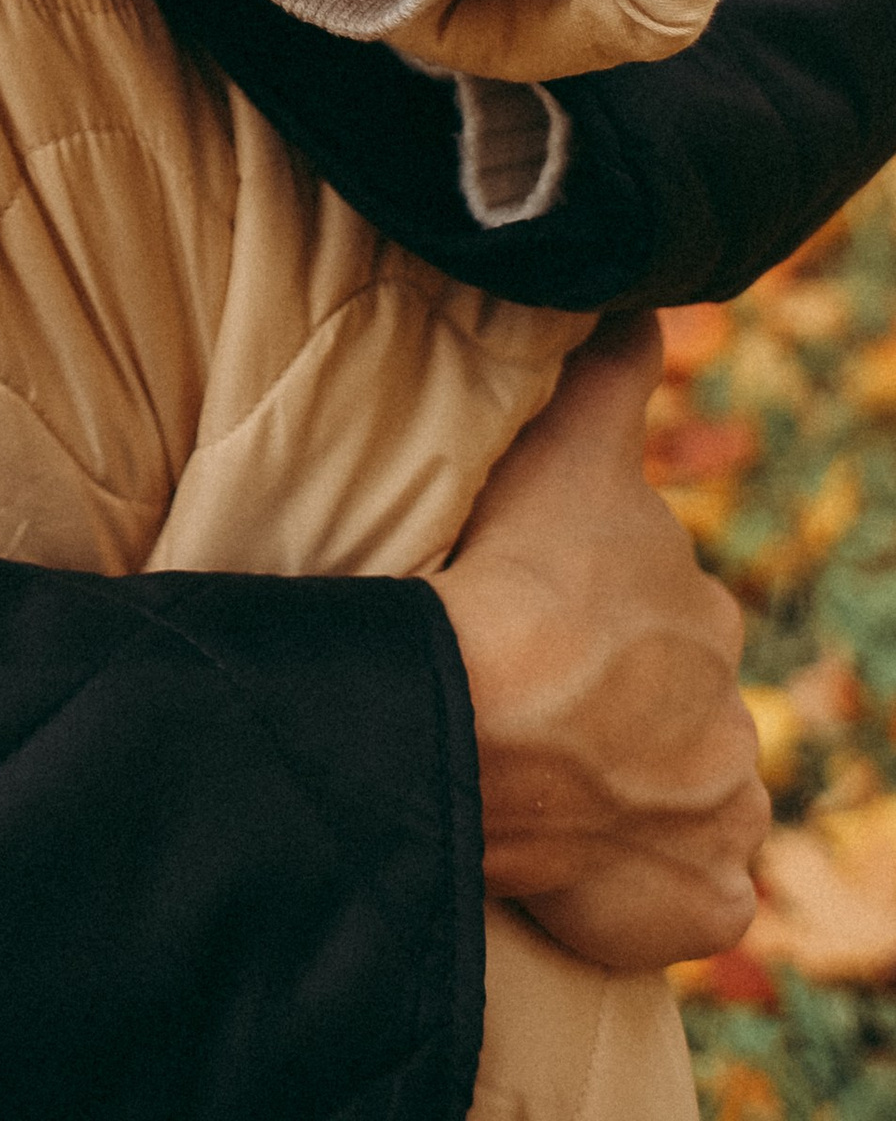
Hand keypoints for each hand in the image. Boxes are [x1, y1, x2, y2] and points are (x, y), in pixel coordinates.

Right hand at [436, 315, 765, 969]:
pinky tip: (595, 869)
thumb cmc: (512, 577)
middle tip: (539, 709)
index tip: (543, 626)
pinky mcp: (707, 902)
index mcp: (704, 613)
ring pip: (694, 803)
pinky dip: (659, 892)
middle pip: (683, 712)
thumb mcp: (565, 450)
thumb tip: (644, 306)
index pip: (668, 616)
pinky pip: (697, 901)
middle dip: (630, 712)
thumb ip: (610, 377)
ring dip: (642, 800)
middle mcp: (732, 714)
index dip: (604, 622)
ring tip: (551, 789)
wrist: (476, 719)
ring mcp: (723, 814)